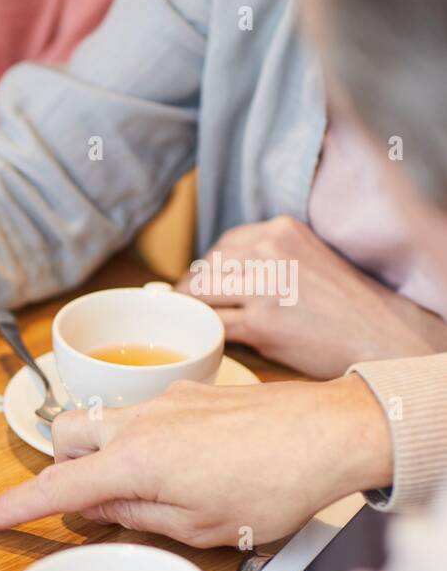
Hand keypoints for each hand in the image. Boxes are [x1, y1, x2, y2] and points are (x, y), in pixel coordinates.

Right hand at [0, 376, 393, 547]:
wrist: (333, 432)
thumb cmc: (274, 487)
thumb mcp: (200, 527)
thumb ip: (136, 515)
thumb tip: (98, 508)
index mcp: (134, 463)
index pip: (56, 488)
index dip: (15, 507)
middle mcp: (138, 423)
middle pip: (67, 437)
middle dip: (62, 468)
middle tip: (88, 501)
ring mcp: (163, 401)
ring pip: (103, 421)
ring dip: (102, 452)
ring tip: (141, 485)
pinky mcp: (190, 393)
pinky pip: (141, 414)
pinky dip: (141, 439)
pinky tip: (183, 463)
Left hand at [179, 216, 446, 377]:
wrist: (379, 334)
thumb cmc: (342, 303)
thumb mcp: (306, 258)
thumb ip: (267, 257)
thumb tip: (215, 273)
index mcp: (280, 232)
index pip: (222, 245)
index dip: (208, 269)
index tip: (205, 285)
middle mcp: (270, 252)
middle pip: (206, 269)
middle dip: (194, 290)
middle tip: (192, 308)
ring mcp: (264, 288)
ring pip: (201, 295)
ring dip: (193, 310)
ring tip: (195, 322)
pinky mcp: (261, 323)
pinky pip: (214, 324)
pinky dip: (206, 332)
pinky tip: (210, 339)